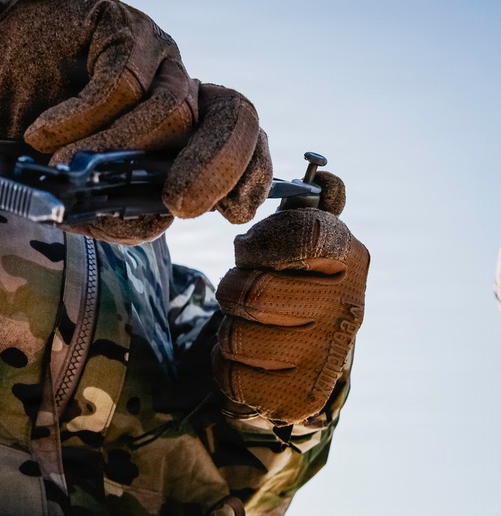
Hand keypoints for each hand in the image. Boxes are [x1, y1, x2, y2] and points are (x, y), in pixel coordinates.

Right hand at [0, 0, 271, 243]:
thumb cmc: (29, 137)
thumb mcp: (74, 191)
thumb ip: (113, 213)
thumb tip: (151, 225)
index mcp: (182, 135)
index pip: (242, 147)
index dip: (250, 176)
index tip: (235, 211)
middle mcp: (179, 93)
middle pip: (233, 118)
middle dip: (214, 167)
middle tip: (178, 202)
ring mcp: (156, 59)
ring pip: (172, 111)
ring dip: (115, 150)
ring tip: (62, 166)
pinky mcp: (122, 30)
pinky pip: (120, 85)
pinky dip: (79, 120)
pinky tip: (41, 134)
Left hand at [211, 171, 369, 423]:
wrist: (304, 357)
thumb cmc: (292, 282)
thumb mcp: (297, 238)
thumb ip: (304, 207)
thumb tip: (330, 179)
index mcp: (349, 259)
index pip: (304, 235)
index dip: (262, 242)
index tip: (252, 250)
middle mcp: (348, 309)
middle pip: (252, 293)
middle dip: (234, 288)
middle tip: (246, 289)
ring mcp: (326, 358)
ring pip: (235, 336)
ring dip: (229, 327)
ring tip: (250, 323)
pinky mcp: (300, 398)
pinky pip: (231, 374)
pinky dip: (227, 365)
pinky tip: (251, 358)